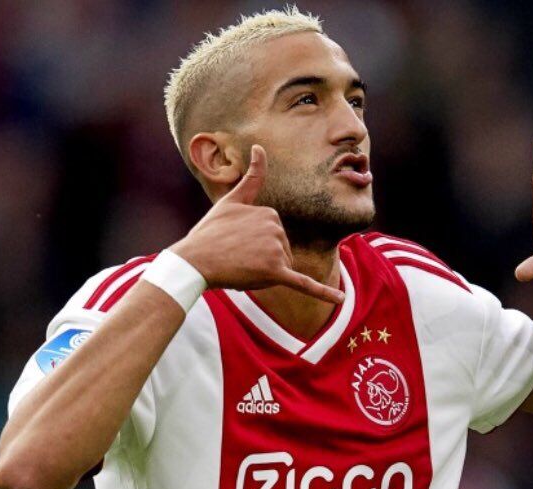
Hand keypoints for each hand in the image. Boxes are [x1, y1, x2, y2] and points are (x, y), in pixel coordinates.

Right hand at [171, 145, 344, 303]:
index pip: (275, 237)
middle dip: (262, 261)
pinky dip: (323, 293)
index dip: (255, 245)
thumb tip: (260, 146)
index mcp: (271, 212)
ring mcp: (277, 250)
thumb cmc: (210, 233)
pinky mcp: (275, 272)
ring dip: (264, 274)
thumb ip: (251, 177)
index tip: (234, 242)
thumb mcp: (231, 200)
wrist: (193, 260)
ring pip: (282, 269)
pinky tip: (339, 299)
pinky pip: (304, 284)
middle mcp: (277, 228)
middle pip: (281, 253)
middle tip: (234, 257)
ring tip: (239, 267)